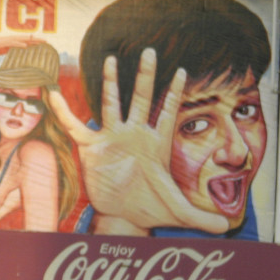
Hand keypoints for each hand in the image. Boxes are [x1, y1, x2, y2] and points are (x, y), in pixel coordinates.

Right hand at [47, 48, 228, 235]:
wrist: (123, 216)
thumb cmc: (151, 208)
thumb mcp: (179, 213)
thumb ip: (202, 217)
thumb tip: (226, 227)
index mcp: (157, 144)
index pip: (168, 113)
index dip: (174, 93)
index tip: (182, 71)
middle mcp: (135, 135)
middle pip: (142, 98)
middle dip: (146, 76)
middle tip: (150, 51)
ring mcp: (113, 138)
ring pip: (112, 104)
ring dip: (112, 83)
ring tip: (112, 59)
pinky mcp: (91, 148)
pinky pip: (75, 126)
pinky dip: (63, 111)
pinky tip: (53, 93)